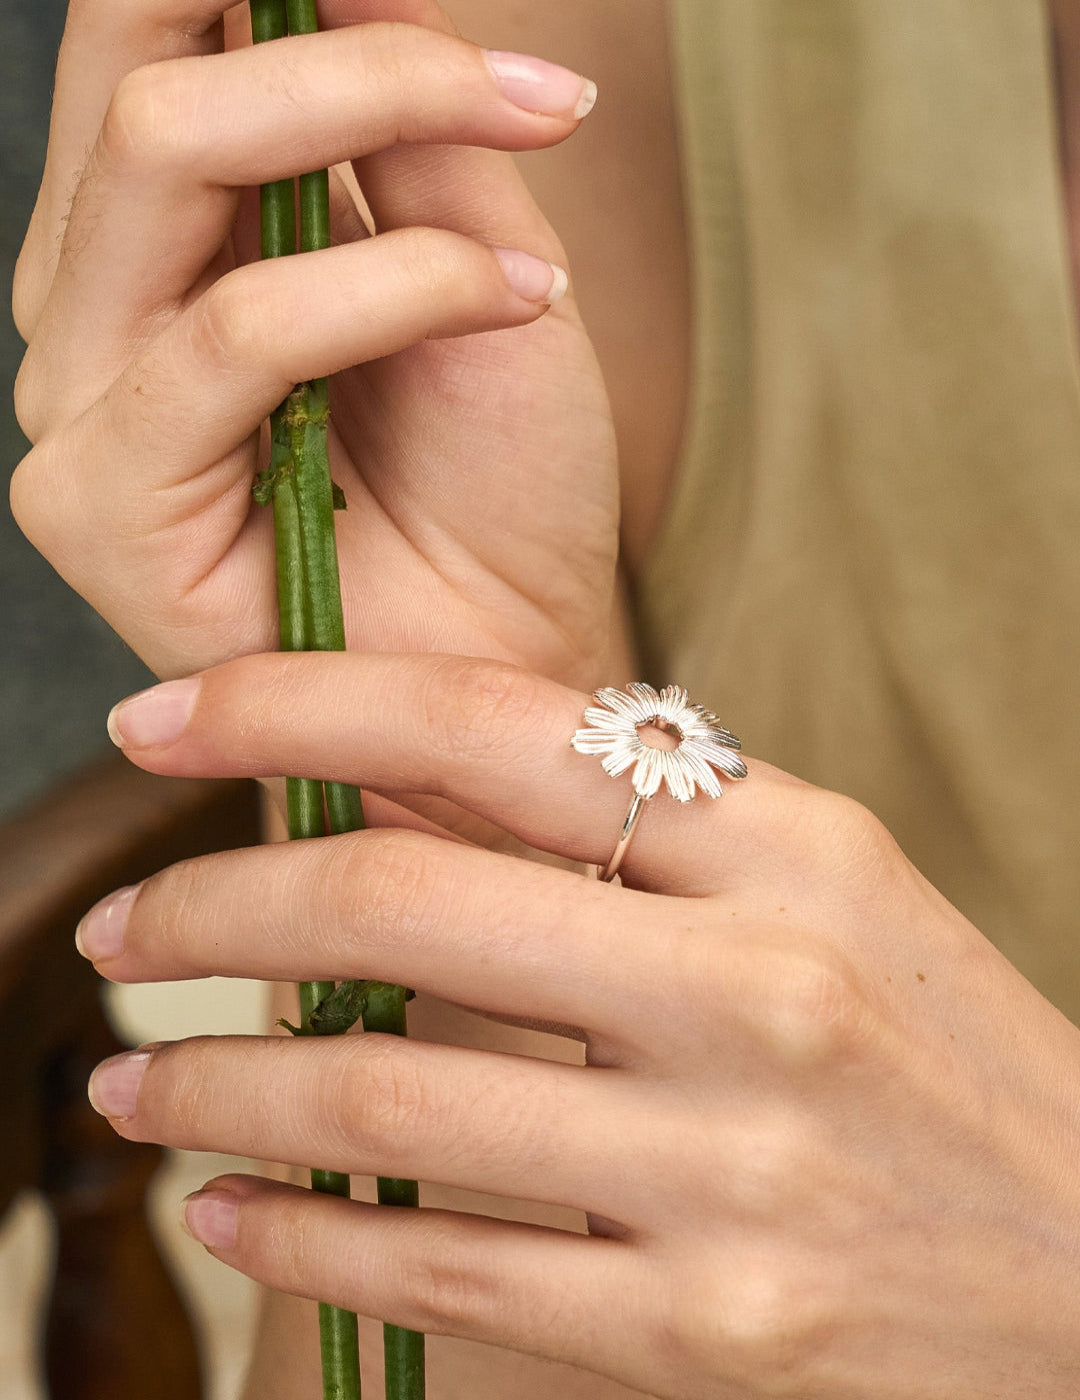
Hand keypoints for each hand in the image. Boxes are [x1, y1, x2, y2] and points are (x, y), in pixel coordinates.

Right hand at [12, 0, 616, 685]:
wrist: (511, 662)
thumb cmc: (495, 489)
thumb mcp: (473, 265)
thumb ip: (404, 129)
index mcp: (162, 244)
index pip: (150, 42)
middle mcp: (96, 307)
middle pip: (141, 71)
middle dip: (334, 26)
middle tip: (495, 55)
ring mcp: (83, 402)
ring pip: (167, 157)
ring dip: (377, 112)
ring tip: (537, 152)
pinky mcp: (104, 501)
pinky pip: (235, 332)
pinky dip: (392, 283)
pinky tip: (510, 292)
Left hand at [78, 652, 1079, 1399]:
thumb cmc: (926, 1039)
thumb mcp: (811, 879)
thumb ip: (624, 825)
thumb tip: (392, 779)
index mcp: (786, 843)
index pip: (488, 721)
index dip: (296, 705)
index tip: (166, 719)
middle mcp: (756, 989)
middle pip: (403, 903)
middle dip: (212, 911)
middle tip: (121, 931)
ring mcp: (729, 1169)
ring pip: (388, 1109)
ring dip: (219, 1096)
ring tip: (135, 1088)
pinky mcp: (702, 1330)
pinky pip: (444, 1275)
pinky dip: (302, 1246)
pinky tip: (230, 1215)